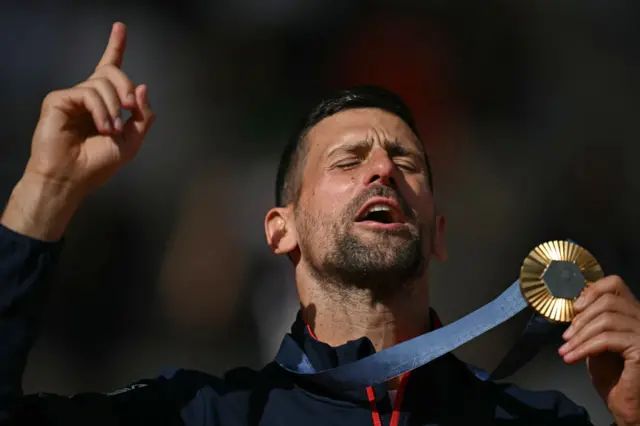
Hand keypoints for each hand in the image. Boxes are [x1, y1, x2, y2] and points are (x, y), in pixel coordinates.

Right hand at [2, 22, 154, 239]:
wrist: (73, 179)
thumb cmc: (98, 164)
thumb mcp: (132, 141)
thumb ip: (142, 116)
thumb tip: (142, 87)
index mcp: (105, 103)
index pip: (110, 69)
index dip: (115, 46)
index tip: (120, 28)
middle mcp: (88, 96)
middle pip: (112, 71)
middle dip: (126, 87)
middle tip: (129, 107)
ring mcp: (72, 97)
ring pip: (102, 83)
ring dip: (113, 108)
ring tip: (110, 130)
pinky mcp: (59, 100)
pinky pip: (88, 93)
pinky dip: (101, 110)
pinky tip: (101, 127)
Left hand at [559, 276, 639, 425]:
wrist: (628, 407)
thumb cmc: (613, 377)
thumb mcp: (597, 343)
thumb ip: (592, 322)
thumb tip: (577, 304)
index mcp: (634, 314)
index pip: (616, 284)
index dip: (592, 290)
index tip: (574, 309)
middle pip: (608, 301)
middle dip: (581, 318)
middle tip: (566, 336)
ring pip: (607, 319)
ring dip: (580, 335)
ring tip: (566, 350)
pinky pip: (608, 339)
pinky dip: (585, 347)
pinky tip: (572, 357)